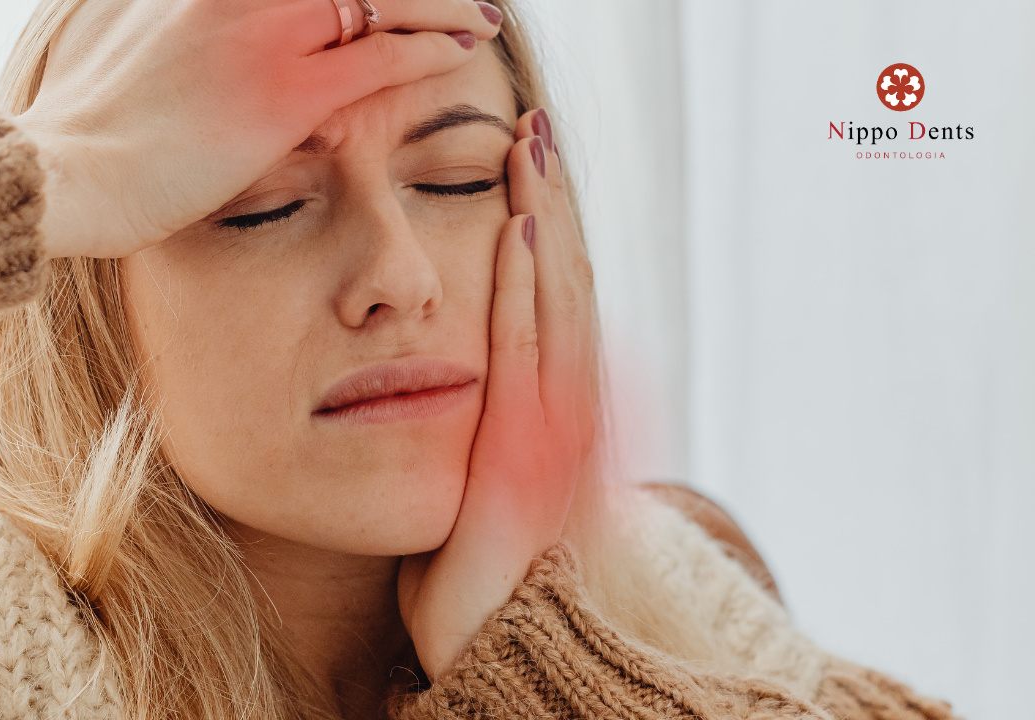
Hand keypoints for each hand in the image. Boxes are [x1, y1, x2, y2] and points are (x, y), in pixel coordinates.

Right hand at [13, 0, 502, 258]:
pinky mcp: (286, 92)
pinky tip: (461, 48)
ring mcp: (266, 33)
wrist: (68, 173)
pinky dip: (430, 47)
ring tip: (475, 15)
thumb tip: (228, 20)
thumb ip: (203, 17)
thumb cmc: (104, 124)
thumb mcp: (148, 38)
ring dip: (440, 5)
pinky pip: (382, 56)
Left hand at [397, 109, 597, 676]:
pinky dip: (525, 291)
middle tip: (537, 129)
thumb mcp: (486, 485)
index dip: (553, 233)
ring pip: (556, 307)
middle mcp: (571, 418)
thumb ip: (490, 424)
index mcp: (561, 421)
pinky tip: (518, 231)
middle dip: (554, 204)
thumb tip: (474, 379)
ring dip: (545, 222)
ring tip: (530, 150)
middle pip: (567, 289)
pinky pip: (524, 358)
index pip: (560, 307)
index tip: (533, 169)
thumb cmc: (471, 578)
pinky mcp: (523, 460)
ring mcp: (556, 437)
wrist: (491, 658)